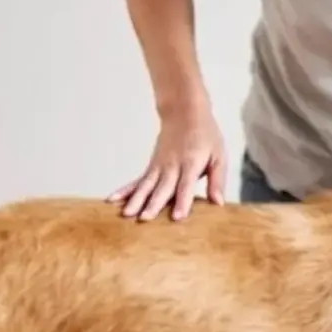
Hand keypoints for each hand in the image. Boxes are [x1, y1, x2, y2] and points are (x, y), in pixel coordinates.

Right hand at [107, 98, 227, 221]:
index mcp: (191, 163)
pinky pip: (137, 181)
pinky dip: (125, 190)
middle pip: (162, 187)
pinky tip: (113, 200)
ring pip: (146, 185)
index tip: (177, 217)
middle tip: (144, 219)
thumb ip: (218, 180)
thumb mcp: (219, 156)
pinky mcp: (151, 167)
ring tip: (126, 214)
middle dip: (153, 204)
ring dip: (135, 199)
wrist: (184, 112)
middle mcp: (172, 165)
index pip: (186, 185)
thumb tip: (218, 203)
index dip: (182, 201)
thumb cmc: (206, 136)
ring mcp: (159, 166)